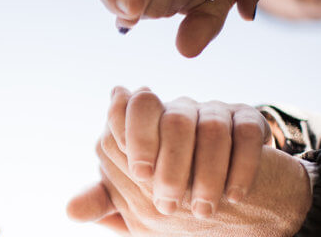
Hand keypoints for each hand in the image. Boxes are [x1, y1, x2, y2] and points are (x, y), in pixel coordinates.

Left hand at [105, 87, 271, 216]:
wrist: (243, 202)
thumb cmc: (179, 202)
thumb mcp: (138, 206)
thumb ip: (106, 201)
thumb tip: (69, 210)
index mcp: (146, 125)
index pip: (131, 110)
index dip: (134, 138)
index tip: (140, 175)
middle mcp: (177, 113)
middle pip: (170, 119)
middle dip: (170, 163)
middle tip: (167, 202)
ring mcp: (215, 113)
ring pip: (208, 126)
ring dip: (205, 174)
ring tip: (201, 210)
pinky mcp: (250, 121)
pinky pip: (246, 133)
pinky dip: (240, 167)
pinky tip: (233, 195)